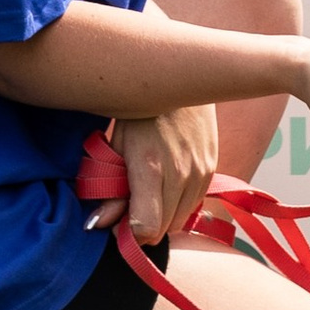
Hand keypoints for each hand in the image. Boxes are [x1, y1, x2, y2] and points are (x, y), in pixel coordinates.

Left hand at [84, 102, 219, 244]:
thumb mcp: (116, 145)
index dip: (128, 232)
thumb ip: (110, 189)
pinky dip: (179, 204)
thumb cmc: (138, 111)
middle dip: (144, 226)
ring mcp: (201, 171)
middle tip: (130, 204)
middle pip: (163, 229)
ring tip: (149, 191)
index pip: (146, 228)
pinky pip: (194, 204)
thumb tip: (98, 224)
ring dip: (163, 216)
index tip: (118, 219)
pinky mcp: (212, 167)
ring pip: (181, 220)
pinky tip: (166, 183)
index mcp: (151, 168)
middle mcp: (182, 173)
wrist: (177, 77)